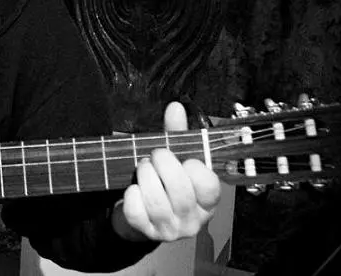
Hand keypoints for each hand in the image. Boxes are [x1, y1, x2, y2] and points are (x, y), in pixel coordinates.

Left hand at [111, 102, 220, 241]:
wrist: (143, 214)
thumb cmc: (164, 183)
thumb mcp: (175, 158)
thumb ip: (177, 134)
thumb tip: (175, 107)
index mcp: (207, 200)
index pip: (209, 184)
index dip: (193, 166)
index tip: (184, 159)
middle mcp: (193, 219)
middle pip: (179, 189)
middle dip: (161, 164)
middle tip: (154, 157)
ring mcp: (171, 229)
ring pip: (156, 200)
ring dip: (144, 176)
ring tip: (143, 168)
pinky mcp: (147, 233)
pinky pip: (136, 210)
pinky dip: (131, 195)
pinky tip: (134, 189)